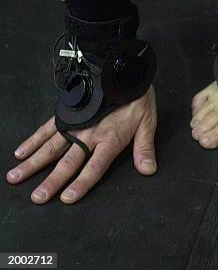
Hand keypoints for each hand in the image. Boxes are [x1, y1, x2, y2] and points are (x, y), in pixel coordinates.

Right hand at [6, 87, 157, 203]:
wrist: (123, 71)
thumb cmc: (137, 98)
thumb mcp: (148, 123)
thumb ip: (145, 148)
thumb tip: (149, 170)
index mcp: (110, 140)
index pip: (94, 167)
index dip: (81, 183)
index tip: (66, 198)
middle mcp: (89, 134)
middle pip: (68, 162)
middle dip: (51, 181)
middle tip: (36, 198)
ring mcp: (76, 124)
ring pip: (51, 147)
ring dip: (33, 163)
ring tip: (16, 177)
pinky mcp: (67, 113)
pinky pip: (47, 129)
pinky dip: (33, 141)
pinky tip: (21, 153)